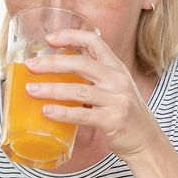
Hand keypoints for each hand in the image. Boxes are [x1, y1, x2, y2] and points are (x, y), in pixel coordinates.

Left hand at [19, 29, 166, 158]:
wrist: (147, 141)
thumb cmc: (124, 113)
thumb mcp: (113, 87)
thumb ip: (92, 76)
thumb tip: (56, 69)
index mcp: (116, 67)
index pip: (93, 40)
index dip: (70, 36)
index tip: (48, 39)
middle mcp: (117, 79)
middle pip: (81, 63)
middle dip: (52, 63)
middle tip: (30, 66)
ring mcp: (117, 99)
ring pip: (78, 89)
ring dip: (51, 89)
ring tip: (31, 90)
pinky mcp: (113, 120)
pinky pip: (83, 115)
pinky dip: (63, 113)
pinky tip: (46, 111)